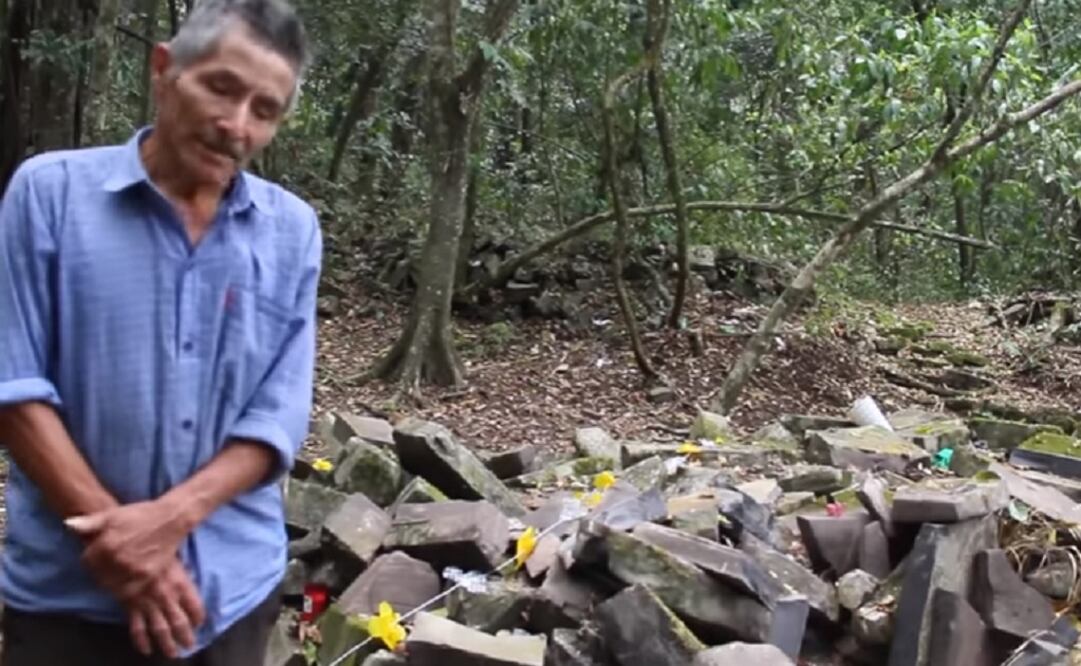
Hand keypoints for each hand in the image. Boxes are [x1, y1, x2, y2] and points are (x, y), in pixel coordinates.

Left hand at [66, 498, 190, 601]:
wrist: (171, 518)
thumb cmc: (141, 514)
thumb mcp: (113, 514)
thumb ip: (89, 523)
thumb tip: (67, 525)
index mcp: (106, 544)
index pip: (86, 561)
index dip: (89, 558)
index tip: (95, 555)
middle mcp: (117, 560)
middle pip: (97, 575)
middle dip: (99, 571)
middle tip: (106, 565)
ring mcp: (133, 569)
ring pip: (111, 585)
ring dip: (110, 581)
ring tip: (115, 573)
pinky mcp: (147, 576)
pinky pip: (128, 590)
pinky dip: (124, 588)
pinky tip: (126, 581)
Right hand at [127, 559, 206, 657]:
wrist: (123, 553)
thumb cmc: (151, 548)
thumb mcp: (174, 550)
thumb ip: (183, 563)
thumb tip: (192, 557)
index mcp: (181, 583)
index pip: (195, 605)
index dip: (198, 616)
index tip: (199, 623)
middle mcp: (167, 597)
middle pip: (180, 622)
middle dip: (186, 636)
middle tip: (190, 645)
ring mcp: (149, 604)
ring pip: (161, 629)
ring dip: (167, 643)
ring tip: (172, 654)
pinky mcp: (132, 607)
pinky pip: (138, 629)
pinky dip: (142, 641)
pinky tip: (146, 650)